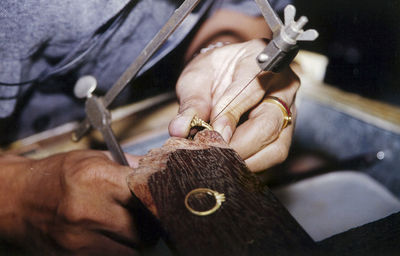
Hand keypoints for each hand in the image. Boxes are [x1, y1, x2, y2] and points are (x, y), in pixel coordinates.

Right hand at [0, 150, 149, 254]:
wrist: (17, 199)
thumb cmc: (55, 176)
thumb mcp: (92, 159)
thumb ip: (128, 166)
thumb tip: (156, 171)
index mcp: (97, 179)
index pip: (147, 194)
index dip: (157, 197)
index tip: (160, 198)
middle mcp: (89, 210)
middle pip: (143, 228)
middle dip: (149, 223)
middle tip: (145, 215)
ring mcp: (81, 239)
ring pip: (132, 249)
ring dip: (135, 240)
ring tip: (125, 225)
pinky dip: (119, 249)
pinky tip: (111, 235)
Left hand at [169, 39, 299, 171]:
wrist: (224, 73)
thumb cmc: (213, 72)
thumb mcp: (197, 78)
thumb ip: (192, 103)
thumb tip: (180, 130)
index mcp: (260, 59)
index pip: (251, 89)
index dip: (230, 114)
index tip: (211, 133)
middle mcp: (282, 86)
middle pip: (268, 124)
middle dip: (238, 146)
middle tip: (211, 155)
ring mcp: (288, 112)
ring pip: (276, 147)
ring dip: (244, 160)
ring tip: (217, 160)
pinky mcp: (284, 133)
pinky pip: (272, 156)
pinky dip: (248, 164)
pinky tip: (227, 162)